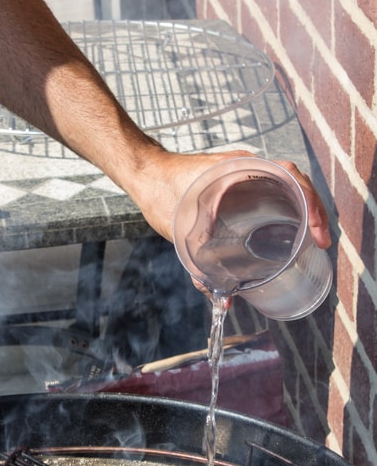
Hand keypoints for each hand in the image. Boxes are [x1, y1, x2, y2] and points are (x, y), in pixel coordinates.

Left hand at [127, 145, 331, 248]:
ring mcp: (244, 172)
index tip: (317, 231)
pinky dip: (283, 207)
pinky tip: (286, 228)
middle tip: (320, 241)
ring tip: (310, 237)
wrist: (144, 173)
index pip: (292, 177)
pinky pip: (269, 190)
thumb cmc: (160, 193)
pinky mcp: (237, 181)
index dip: (312, 204)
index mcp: (242, 170)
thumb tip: (220, 298)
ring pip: (285, 186)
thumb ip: (200, 267)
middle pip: (296, 183)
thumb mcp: (182, 231)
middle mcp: (248, 167)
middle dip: (313, 211)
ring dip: (302, 208)